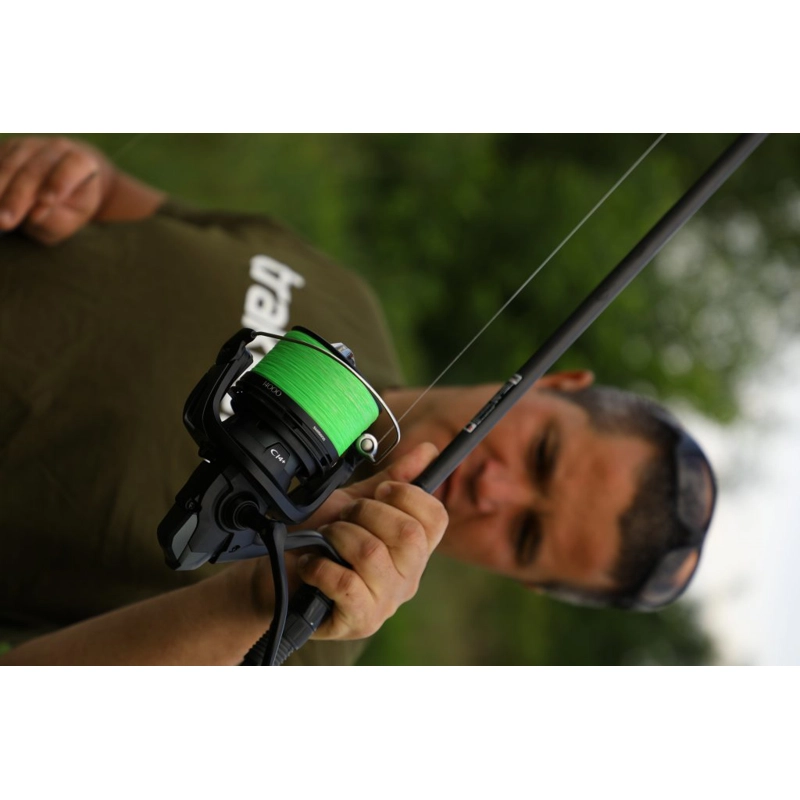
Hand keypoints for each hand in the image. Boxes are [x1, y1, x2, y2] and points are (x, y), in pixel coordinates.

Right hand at [0, 136, 113, 244]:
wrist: (63, 184)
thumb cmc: (71, 207)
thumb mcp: (71, 219)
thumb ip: (57, 219)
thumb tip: (35, 215)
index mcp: (82, 161)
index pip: (74, 165)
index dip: (60, 181)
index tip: (47, 202)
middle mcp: (55, 148)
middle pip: (35, 169)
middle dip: (18, 196)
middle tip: (6, 221)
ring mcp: (28, 145)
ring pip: (10, 164)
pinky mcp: (6, 148)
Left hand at [290, 442, 447, 640]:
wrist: (279, 576)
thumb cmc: (320, 540)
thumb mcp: (356, 503)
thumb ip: (393, 479)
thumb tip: (429, 450)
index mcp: (414, 548)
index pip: (437, 518)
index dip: (409, 495)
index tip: (381, 490)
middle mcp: (408, 577)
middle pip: (409, 534)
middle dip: (368, 513)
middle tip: (345, 516)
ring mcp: (387, 602)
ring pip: (372, 554)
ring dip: (339, 536)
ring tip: (324, 538)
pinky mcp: (360, 620)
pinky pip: (346, 583)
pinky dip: (321, 566)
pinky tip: (311, 564)